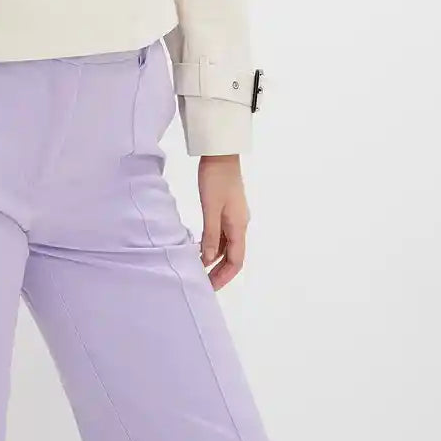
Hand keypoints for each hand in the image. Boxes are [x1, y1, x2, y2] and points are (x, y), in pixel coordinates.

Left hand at [196, 155, 249, 290]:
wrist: (221, 153)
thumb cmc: (215, 179)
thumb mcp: (210, 208)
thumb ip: (210, 235)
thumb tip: (208, 260)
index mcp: (239, 226)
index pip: (236, 261)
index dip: (224, 277)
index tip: (210, 288)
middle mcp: (240, 224)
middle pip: (233, 256)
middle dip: (219, 272)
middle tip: (203, 283)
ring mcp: (234, 216)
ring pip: (228, 245)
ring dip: (216, 259)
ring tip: (200, 269)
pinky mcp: (227, 208)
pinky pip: (223, 234)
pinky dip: (214, 245)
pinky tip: (201, 248)